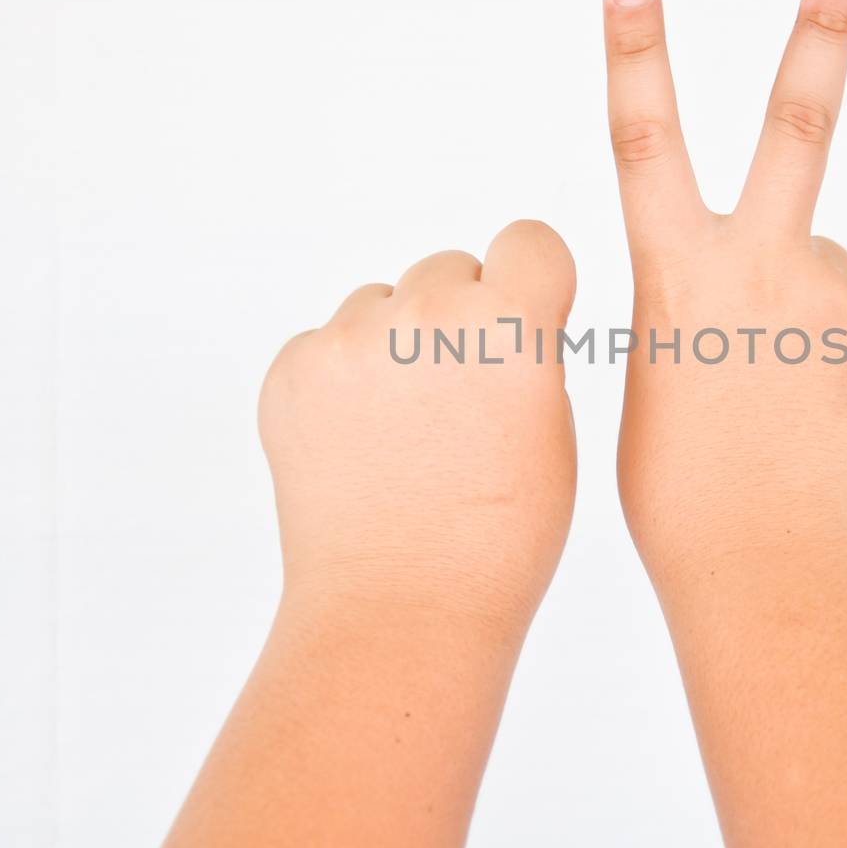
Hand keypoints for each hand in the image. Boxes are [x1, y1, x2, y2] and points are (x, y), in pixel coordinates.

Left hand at [258, 219, 577, 630]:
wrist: (403, 608)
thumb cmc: (498, 538)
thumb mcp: (553, 430)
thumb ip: (530, 351)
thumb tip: (499, 315)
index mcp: (510, 327)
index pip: (527, 239)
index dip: (529, 284)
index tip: (522, 325)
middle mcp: (426, 316)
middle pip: (449, 268)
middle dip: (458, 318)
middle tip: (458, 401)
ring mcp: (350, 341)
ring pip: (382, 302)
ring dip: (396, 344)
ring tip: (405, 432)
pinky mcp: (292, 370)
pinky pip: (327, 342)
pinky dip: (343, 381)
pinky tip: (362, 444)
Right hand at [602, 0, 846, 847]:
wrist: (778, 573)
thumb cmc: (684, 500)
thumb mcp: (659, 386)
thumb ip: (705, 308)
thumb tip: (779, 272)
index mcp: (678, 278)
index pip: (643, 139)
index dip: (635, 49)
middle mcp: (765, 268)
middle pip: (795, 124)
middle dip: (821, 27)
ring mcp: (836, 302)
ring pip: (814, 268)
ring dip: (796, 311)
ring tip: (778, 402)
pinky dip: (830, 363)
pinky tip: (813, 425)